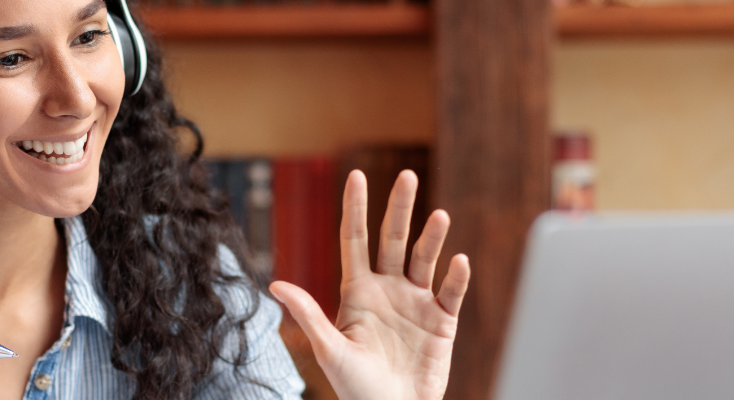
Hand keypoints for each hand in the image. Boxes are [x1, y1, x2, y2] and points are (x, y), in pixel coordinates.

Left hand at [270, 170, 470, 399]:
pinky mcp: (443, 321)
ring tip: (439, 216)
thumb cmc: (357, 388)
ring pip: (425, 259)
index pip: (355, 241)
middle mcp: (388, 289)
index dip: (355, 209)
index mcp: (357, 291)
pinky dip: (456, 277)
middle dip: (400, 208)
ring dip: (432, 238)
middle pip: (394, 239)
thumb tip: (275, 284)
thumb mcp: (330, 350)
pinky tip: (458, 260)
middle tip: (407, 176)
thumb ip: (308, 315)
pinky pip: (451, 292)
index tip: (357, 176)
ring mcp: (417, 302)